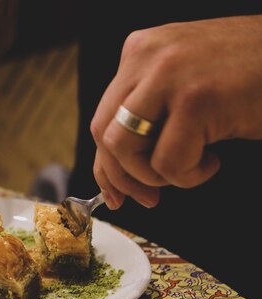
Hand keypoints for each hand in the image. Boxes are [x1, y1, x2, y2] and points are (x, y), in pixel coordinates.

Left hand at [90, 15, 261, 208]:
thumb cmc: (250, 73)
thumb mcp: (183, 81)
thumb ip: (148, 109)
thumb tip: (117, 167)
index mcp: (140, 51)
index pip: (102, 119)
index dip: (106, 165)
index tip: (116, 192)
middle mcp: (146, 57)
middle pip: (105, 135)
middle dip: (123, 178)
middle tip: (149, 197)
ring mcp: (168, 75)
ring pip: (125, 149)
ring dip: (154, 175)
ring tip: (189, 166)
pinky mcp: (195, 99)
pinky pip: (167, 162)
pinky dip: (188, 176)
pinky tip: (213, 160)